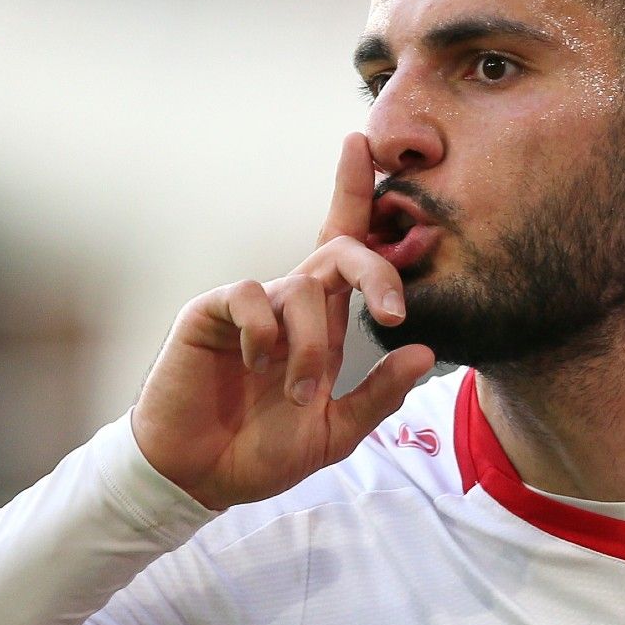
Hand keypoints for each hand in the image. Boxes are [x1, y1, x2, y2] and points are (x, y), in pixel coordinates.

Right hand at [129, 134, 436, 509]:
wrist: (199, 476)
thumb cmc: (260, 451)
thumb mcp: (335, 432)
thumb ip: (379, 395)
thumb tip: (425, 352)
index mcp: (323, 325)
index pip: (347, 248)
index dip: (355, 194)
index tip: (366, 148)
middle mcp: (290, 305)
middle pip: (340, 248)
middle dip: (376, 271)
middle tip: (394, 313)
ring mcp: (251, 307)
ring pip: (302, 288)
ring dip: (312, 347)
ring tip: (296, 393)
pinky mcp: (211, 313)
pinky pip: (250, 295)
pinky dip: (266, 332)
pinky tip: (258, 366)